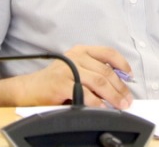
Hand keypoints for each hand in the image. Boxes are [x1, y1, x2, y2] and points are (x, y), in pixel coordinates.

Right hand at [17, 46, 133, 108]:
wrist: (29, 89)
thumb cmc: (55, 81)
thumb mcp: (76, 69)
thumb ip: (93, 72)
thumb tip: (118, 85)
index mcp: (81, 51)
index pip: (108, 53)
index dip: (122, 64)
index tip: (130, 77)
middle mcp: (76, 56)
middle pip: (106, 71)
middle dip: (120, 87)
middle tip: (127, 100)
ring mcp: (68, 69)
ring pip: (99, 82)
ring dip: (113, 96)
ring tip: (120, 105)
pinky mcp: (61, 83)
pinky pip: (84, 93)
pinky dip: (96, 102)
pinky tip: (102, 108)